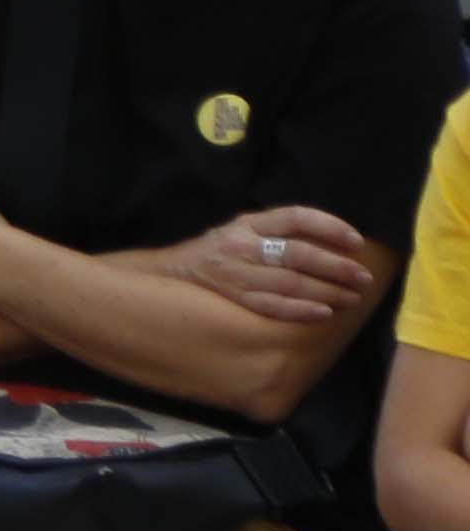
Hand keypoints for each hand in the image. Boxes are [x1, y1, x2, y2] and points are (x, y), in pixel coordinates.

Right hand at [173, 207, 380, 331]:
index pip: (295, 217)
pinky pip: (271, 306)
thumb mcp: (242, 230)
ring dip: (326, 291)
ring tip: (352, 298)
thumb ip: (277, 232)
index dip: (329, 227)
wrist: (168, 277)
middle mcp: (240, 246)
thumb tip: (334, 242)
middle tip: (363, 277)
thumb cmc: (218, 253)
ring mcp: (234, 274)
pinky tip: (323, 313)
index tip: (357, 241)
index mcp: (247, 224)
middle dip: (336, 267)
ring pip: (289, 283)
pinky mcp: (231, 299)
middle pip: (297, 254)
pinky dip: (300, 310)